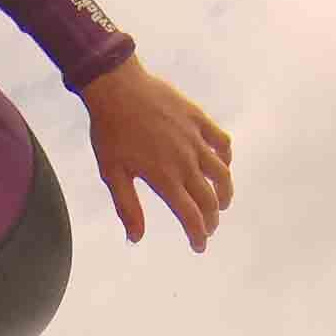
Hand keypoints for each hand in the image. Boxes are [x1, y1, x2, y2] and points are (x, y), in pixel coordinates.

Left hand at [81, 57, 233, 252]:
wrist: (117, 88)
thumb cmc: (110, 132)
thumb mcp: (112, 174)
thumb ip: (128, 207)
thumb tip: (135, 238)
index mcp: (164, 178)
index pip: (190, 215)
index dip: (197, 235)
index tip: (199, 246)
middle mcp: (185, 161)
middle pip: (209, 198)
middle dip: (211, 219)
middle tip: (208, 228)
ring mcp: (195, 139)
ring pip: (221, 173)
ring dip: (225, 192)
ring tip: (222, 203)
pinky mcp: (198, 120)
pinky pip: (221, 142)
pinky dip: (225, 158)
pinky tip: (222, 165)